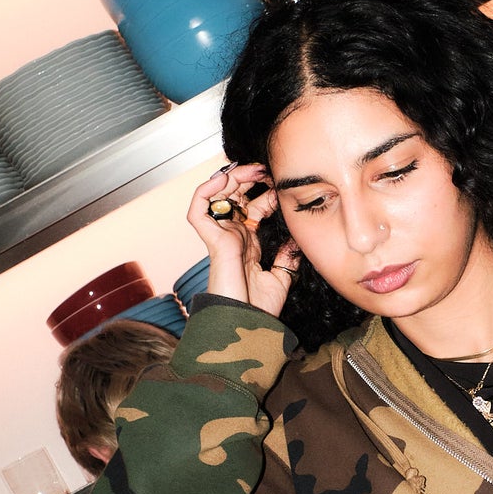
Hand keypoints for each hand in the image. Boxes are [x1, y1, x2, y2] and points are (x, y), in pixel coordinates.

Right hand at [186, 163, 300, 318]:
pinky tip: (224, 180)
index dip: (265, 193)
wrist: (247, 323)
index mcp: (247, 243)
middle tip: (264, 170)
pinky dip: (206, 192)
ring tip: (248, 170)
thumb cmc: (258, 309)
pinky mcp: (211, 239)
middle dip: (248, 179)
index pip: (252, 208)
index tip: (280, 185)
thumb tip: (295, 242)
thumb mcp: (280, 279)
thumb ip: (286, 259)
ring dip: (231, 178)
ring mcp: (221, 236)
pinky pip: (198, 209)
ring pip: (216, 197)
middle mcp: (233, 236)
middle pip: (234, 197)